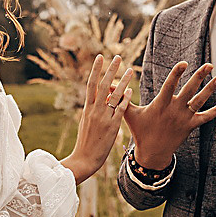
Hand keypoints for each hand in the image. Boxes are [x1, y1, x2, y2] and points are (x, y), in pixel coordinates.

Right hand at [61, 54, 132, 183]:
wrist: (84, 159)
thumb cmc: (85, 143)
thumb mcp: (86, 123)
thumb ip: (92, 110)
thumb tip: (97, 99)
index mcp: (87, 109)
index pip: (91, 84)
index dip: (95, 70)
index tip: (100, 57)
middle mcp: (94, 110)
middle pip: (102, 85)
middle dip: (110, 70)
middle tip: (118, 57)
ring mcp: (102, 118)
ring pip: (113, 95)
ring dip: (122, 81)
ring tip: (130, 70)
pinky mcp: (111, 127)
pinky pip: (119, 110)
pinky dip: (125, 99)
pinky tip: (131, 90)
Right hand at [123, 62, 215, 168]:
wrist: (152, 153)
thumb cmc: (140, 131)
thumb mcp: (129, 114)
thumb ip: (120, 99)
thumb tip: (107, 86)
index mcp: (160, 105)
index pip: (169, 86)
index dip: (176, 74)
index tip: (184, 63)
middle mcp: (174, 110)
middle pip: (189, 90)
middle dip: (199, 77)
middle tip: (209, 65)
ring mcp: (184, 118)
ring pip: (199, 101)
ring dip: (210, 89)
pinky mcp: (190, 126)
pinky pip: (206, 118)